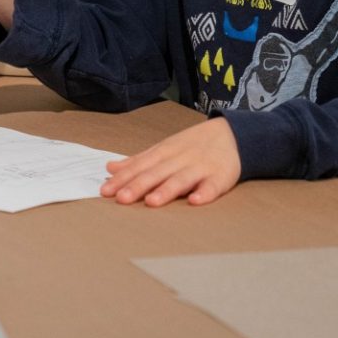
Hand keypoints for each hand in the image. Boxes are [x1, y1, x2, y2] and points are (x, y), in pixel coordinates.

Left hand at [100, 118, 242, 206]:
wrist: (232, 135)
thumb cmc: (193, 145)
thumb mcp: (164, 149)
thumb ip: (138, 161)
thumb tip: (110, 168)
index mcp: (165, 152)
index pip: (140, 166)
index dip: (123, 178)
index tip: (105, 190)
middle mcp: (180, 159)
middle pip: (157, 173)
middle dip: (139, 185)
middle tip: (121, 198)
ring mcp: (200, 168)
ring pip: (182, 179)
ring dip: (167, 190)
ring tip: (152, 201)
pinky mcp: (220, 177)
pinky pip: (213, 186)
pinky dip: (205, 193)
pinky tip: (195, 201)